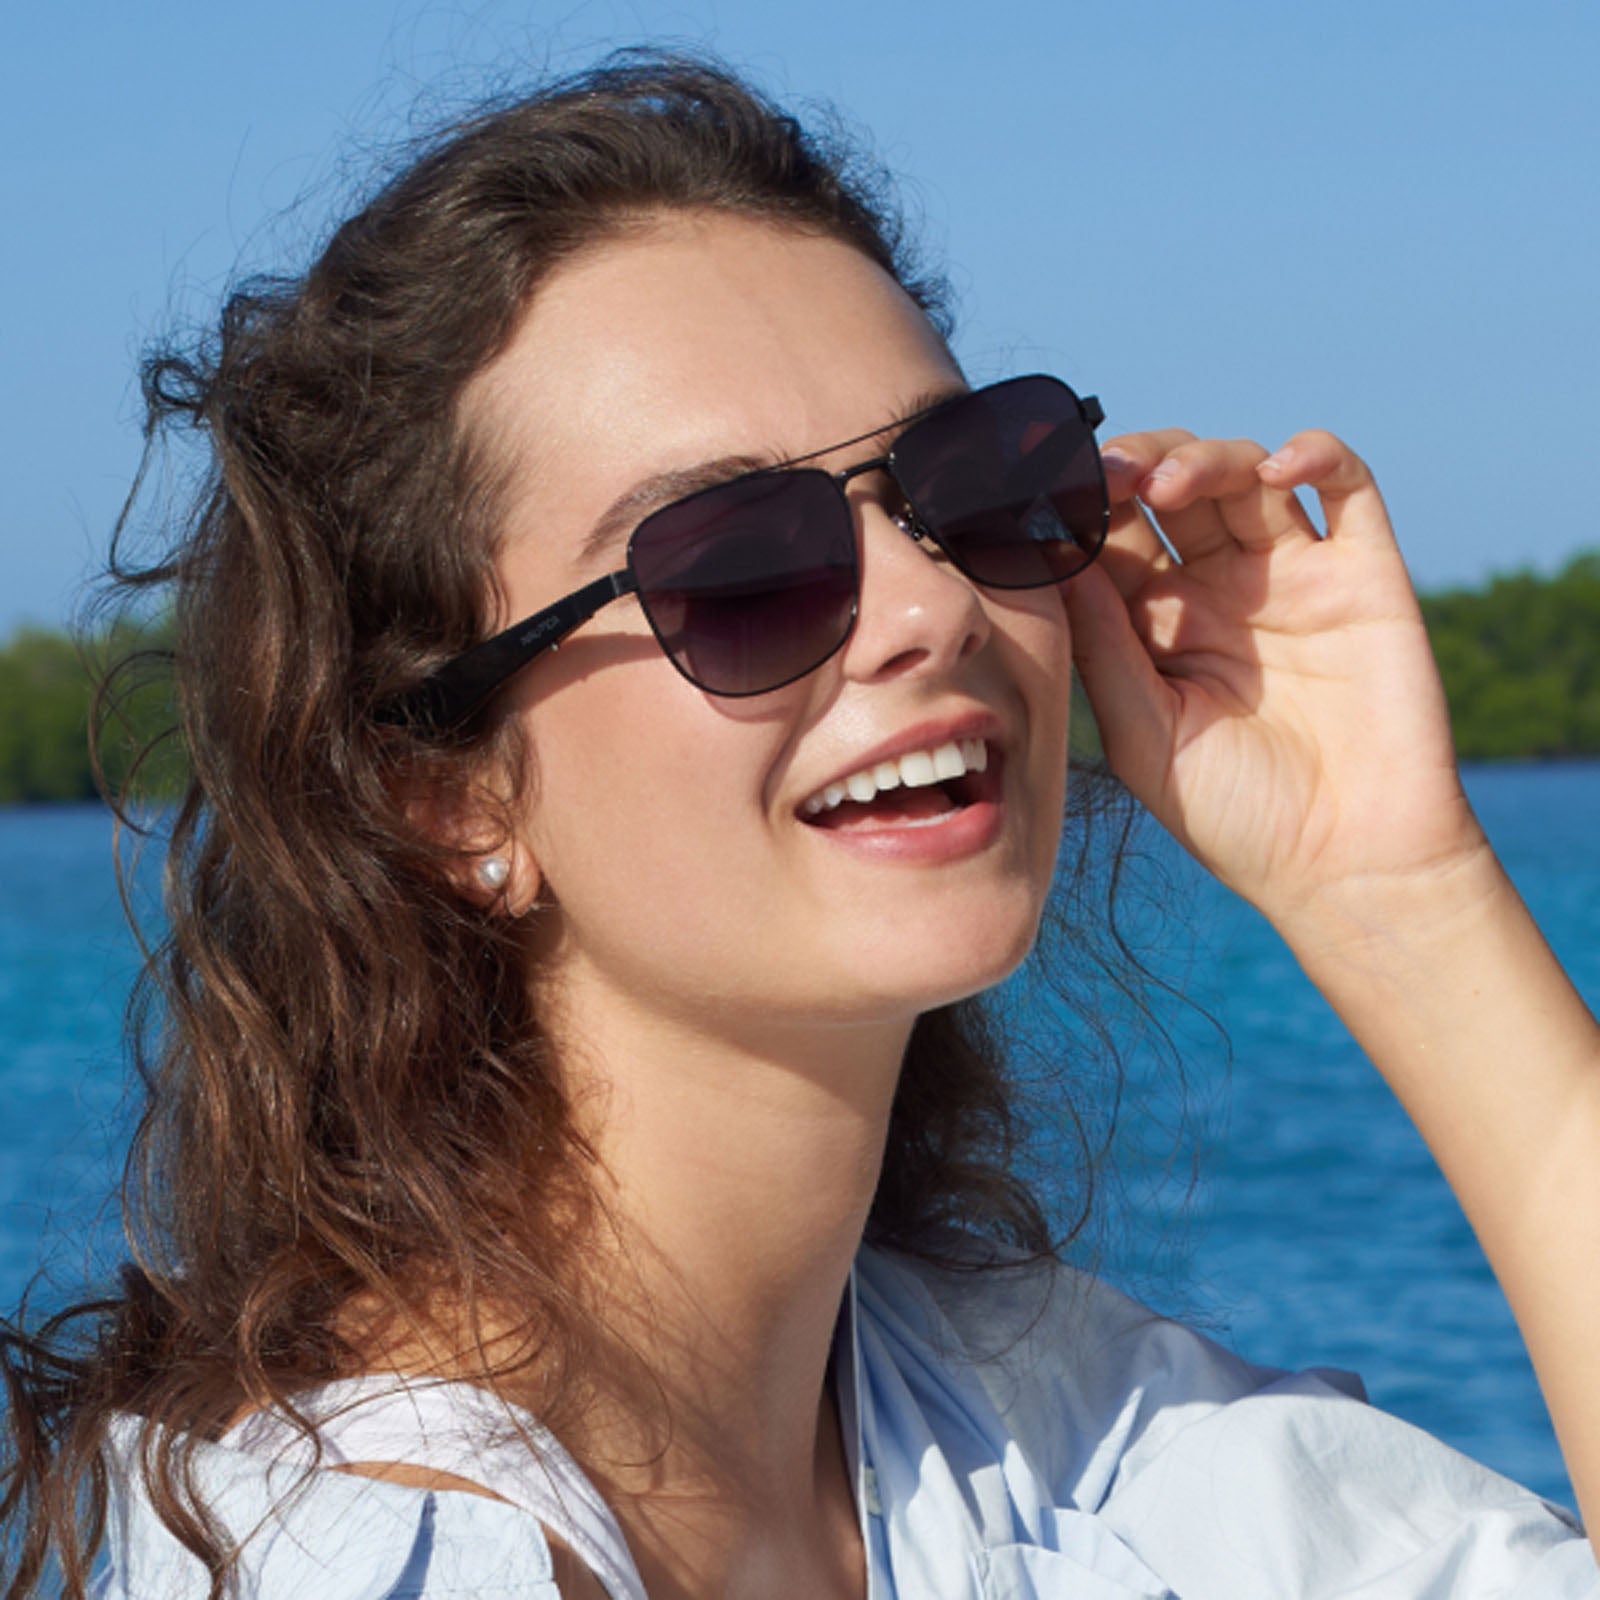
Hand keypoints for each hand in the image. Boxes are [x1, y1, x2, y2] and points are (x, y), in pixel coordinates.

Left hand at [1066, 428, 1488, 933]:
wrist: (1348, 865)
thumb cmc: (1235, 816)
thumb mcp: (1145, 733)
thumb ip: (1104, 646)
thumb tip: (1055, 560)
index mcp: (1157, 627)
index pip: (1113, 539)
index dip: (1082, 508)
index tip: (1047, 494)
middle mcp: (1220, 591)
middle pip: (1171, 490)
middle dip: (1134, 466)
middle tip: (1107, 474)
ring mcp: (1293, 576)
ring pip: (1246, 474)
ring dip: (1204, 458)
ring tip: (1169, 485)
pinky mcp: (1364, 574)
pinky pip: (1346, 486)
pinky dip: (1315, 455)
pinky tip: (1277, 469)